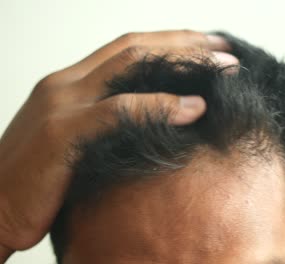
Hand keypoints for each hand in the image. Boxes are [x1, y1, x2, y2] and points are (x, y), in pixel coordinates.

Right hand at [0, 30, 235, 261]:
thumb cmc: (35, 181)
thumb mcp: (74, 141)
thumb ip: (107, 123)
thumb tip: (155, 122)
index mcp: (70, 84)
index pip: (128, 49)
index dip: (172, 42)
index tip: (209, 48)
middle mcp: (66, 84)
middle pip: (136, 48)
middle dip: (186, 45)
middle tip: (227, 51)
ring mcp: (62, 104)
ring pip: (131, 67)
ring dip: (184, 65)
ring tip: (226, 70)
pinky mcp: (62, 133)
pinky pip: (120, 110)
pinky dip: (161, 105)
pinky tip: (196, 107)